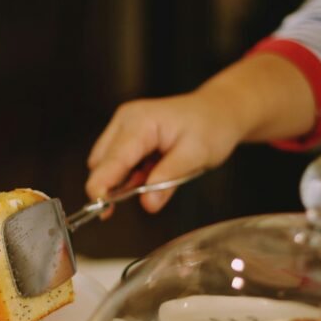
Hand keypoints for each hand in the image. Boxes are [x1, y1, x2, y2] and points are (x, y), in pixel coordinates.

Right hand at [85, 90, 242, 213]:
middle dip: (112, 186)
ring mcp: (123, 126)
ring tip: (155, 179)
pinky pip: (116, 161)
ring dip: (122, 181)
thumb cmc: (211, 127)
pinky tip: (151, 173)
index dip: (102, 186)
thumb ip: (169, 179)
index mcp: (140, 122)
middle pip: (101, 163)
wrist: (219, 111)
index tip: (101, 209)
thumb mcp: (196, 155)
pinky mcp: (126, 134)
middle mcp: (125, 120)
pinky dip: (128, 175)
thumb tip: (147, 203)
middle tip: (143, 197)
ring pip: (105, 164)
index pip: (112, 159)